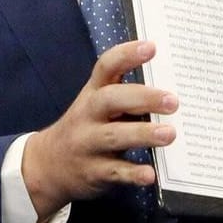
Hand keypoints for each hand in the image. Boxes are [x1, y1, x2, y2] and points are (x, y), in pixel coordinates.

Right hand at [21, 40, 178, 219]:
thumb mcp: (98, 106)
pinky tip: (150, 174)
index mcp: (93, 93)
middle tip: (172, 101)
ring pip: (114, 136)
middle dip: (142, 98)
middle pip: (110, 100)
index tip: (152, 47)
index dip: (127, 55)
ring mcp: (88, 144)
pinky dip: (132, 174)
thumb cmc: (87, 128)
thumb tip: (173, 91)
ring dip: (142, 134)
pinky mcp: (93, 172)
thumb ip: (127, 97)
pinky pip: (114, 172)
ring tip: (169, 134)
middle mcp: (88, 115)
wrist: (48, 166)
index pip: (106, 67)